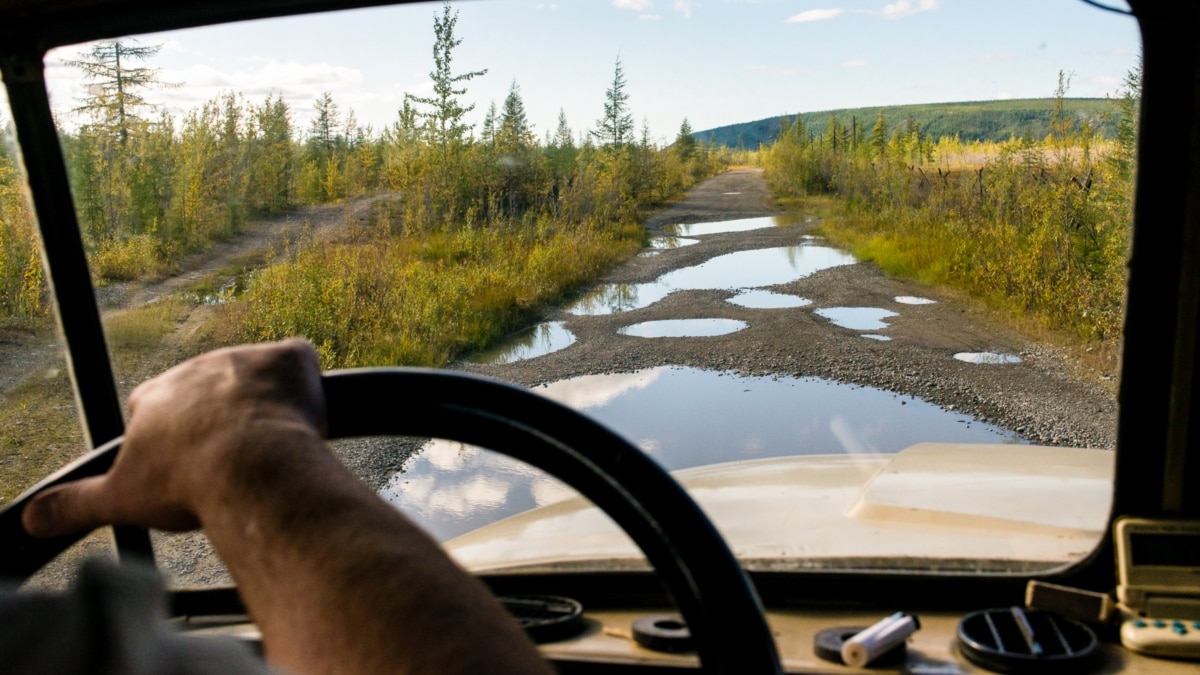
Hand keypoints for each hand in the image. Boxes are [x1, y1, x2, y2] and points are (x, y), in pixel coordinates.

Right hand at [23, 339, 325, 536]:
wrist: (250, 468)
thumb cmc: (188, 483)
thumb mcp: (120, 499)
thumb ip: (75, 504)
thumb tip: (31, 519)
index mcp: (156, 396)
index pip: (158, 407)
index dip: (176, 438)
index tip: (191, 465)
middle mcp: (198, 368)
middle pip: (212, 394)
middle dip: (223, 425)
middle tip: (239, 465)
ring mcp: (245, 359)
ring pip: (257, 379)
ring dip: (264, 408)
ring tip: (274, 451)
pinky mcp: (288, 358)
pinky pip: (298, 359)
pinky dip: (304, 382)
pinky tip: (305, 416)